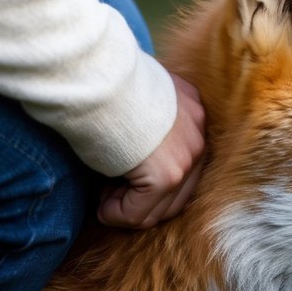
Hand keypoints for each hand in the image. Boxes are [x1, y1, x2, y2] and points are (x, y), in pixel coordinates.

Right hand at [98, 73, 205, 228]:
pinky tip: (100, 200)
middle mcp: (198, 134)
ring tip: (102, 195)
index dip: (150, 182)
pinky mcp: (166, 174)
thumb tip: (134, 165)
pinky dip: (115, 213)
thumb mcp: (135, 99)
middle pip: (178, 194)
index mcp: (192, 112)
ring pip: (160, 210)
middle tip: (108, 192)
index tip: (119, 177)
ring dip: (127, 209)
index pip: (184, 167)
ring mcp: (187, 156)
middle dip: (142, 201)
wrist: (92, 77)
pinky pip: (139, 214)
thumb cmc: (100, 85)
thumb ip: (147, 125)